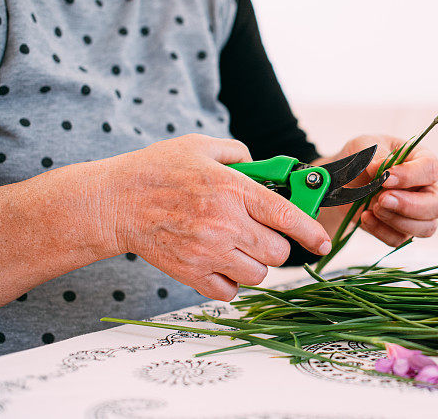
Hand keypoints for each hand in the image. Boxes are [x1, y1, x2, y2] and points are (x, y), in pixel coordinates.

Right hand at [97, 134, 330, 299]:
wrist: (115, 201)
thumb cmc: (157, 170)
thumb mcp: (201, 146)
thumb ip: (239, 153)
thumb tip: (262, 166)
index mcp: (233, 188)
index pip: (287, 215)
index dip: (311, 232)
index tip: (322, 242)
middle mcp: (225, 223)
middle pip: (278, 252)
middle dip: (278, 245)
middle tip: (263, 234)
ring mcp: (208, 251)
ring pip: (258, 274)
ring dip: (255, 264)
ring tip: (239, 248)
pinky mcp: (190, 273)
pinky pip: (230, 292)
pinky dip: (231, 282)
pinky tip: (222, 264)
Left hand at [320, 135, 437, 246]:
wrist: (341, 180)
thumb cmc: (359, 158)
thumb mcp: (363, 146)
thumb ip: (375, 154)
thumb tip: (381, 167)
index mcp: (420, 160)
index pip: (430, 169)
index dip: (410, 176)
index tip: (385, 178)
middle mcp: (425, 188)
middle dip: (411, 206)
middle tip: (382, 199)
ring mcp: (416, 213)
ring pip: (427, 228)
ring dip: (398, 221)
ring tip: (373, 207)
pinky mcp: (400, 230)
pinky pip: (400, 240)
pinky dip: (381, 231)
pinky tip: (365, 217)